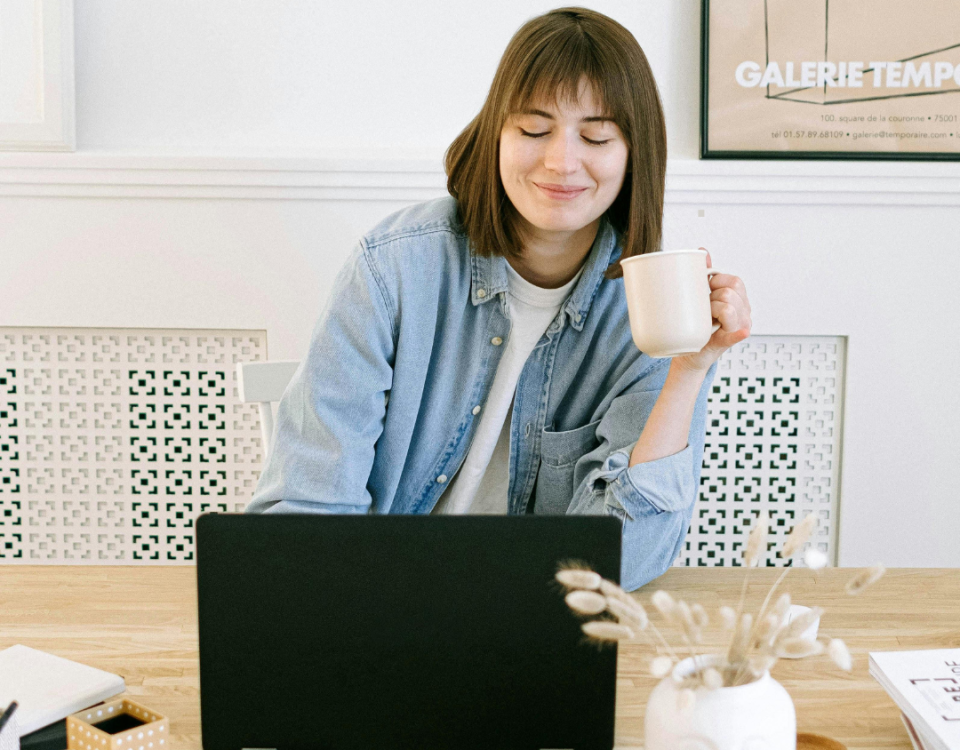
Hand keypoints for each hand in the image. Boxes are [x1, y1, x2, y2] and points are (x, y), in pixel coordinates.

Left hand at [671, 248, 751, 373]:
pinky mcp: (729, 341)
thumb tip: (702, 250)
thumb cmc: (698, 323)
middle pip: (731, 292)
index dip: (717, 282)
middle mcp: (744, 312)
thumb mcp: (703, 297)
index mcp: (740, 299)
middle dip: (714, 296)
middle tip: (704, 307)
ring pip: (728, 307)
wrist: (689, 352)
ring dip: (712, 310)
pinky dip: (738, 332)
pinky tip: (742, 331)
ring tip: (706, 318)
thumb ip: (705, 274)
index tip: (707, 290)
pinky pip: (737, 334)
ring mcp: (740, 327)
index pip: (735, 281)